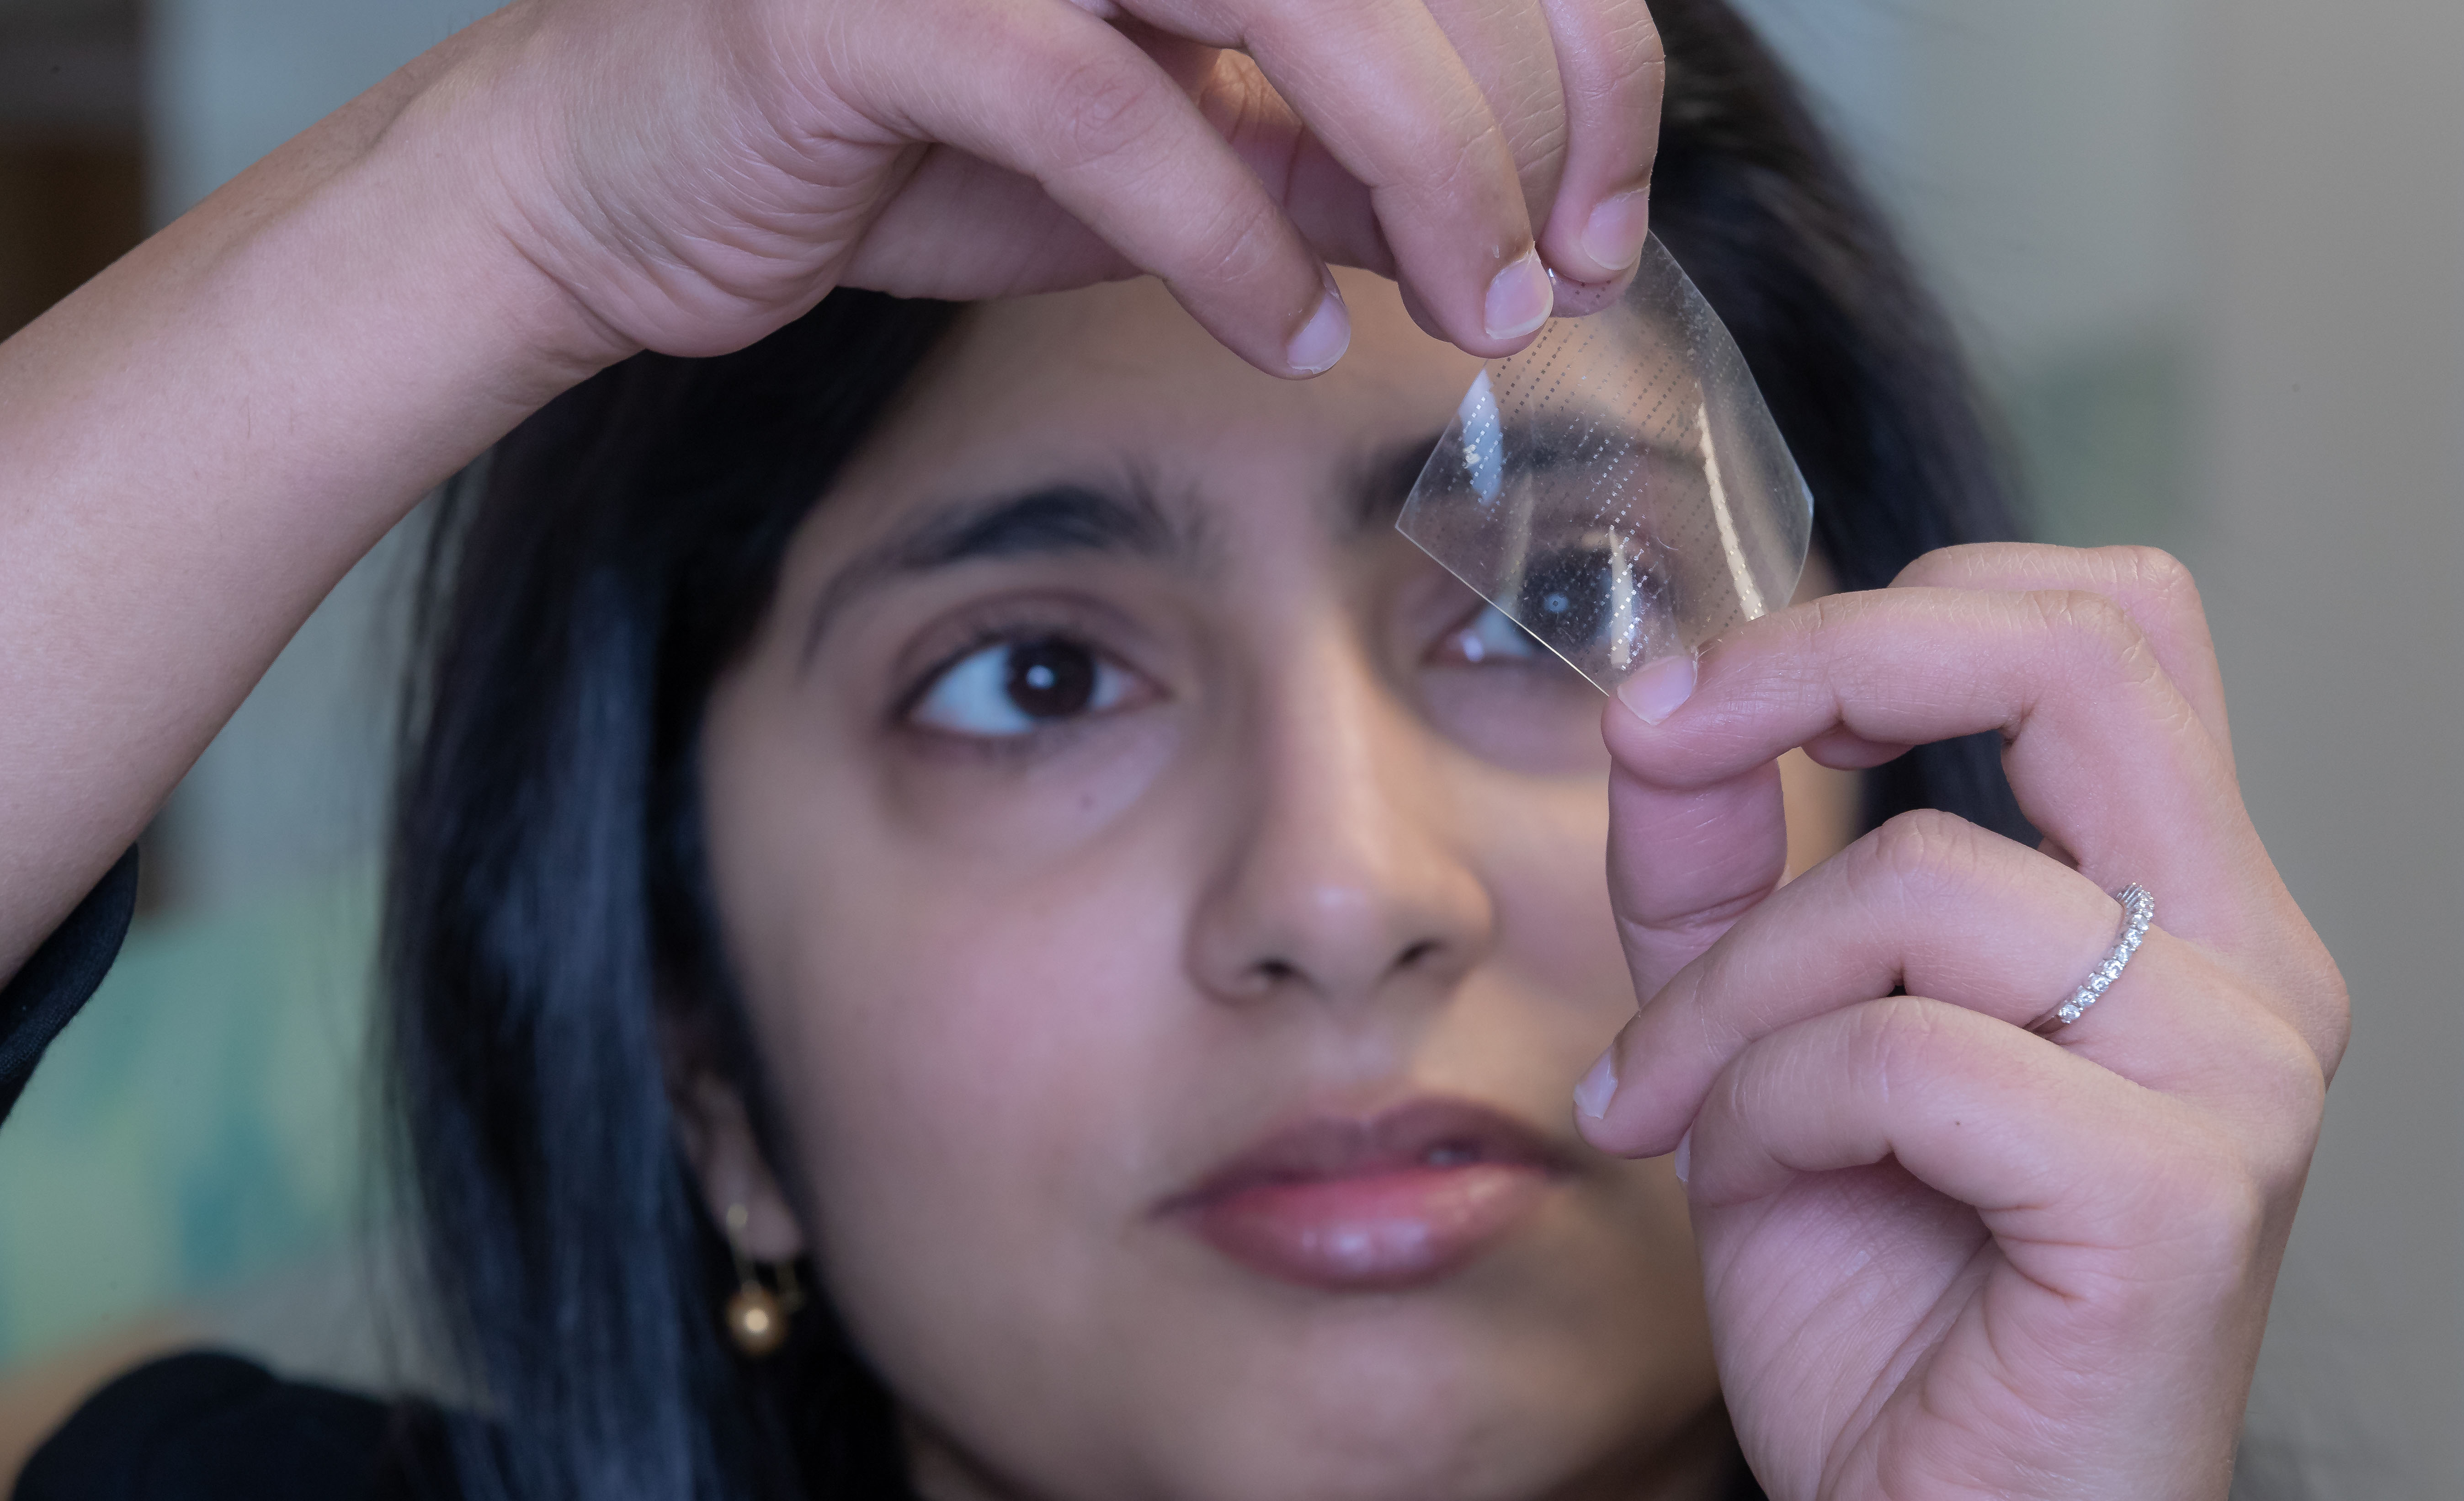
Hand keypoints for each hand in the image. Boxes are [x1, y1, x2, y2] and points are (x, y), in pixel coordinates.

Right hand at [405, 0, 1665, 372]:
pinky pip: (1111, 109)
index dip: (1567, 51)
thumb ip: (1301, 153)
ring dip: (1423, 161)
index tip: (1602, 215)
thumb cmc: (876, 150)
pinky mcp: (869, 5)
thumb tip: (1472, 208)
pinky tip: (1292, 336)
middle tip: (1561, 278)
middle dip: (1526, 115)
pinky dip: (1229, 234)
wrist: (608, 191)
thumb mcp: (1146, 160)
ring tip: (1473, 303)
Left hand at [1577, 545, 2346, 1499]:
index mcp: (2178, 904)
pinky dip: (1765, 1105)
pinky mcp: (2179, 1195)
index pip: (2098, 627)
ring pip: (1914, 882)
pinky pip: (1901, 1053)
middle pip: (2069, 657)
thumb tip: (1664, 703)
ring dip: (1731, 992)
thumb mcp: (1758, 1034)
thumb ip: (1717, 867)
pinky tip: (1746, 1181)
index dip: (1890, 608)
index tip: (1707, 689)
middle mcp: (2250, 964)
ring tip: (1680, 1106)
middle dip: (1823, 662)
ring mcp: (2237, 1076)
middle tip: (1662, 735)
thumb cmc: (1879, 1302)